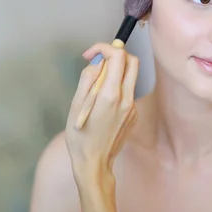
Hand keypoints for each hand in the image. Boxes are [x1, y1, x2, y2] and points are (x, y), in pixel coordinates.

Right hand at [65, 42, 139, 181]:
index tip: (90, 55)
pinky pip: (128, 93)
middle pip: (132, 62)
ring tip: (96, 89)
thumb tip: (98, 60)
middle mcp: (127, 99)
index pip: (118, 56)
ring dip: (115, 74)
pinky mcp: (135, 115)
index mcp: (111, 95)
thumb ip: (88, 78)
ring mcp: (133, 107)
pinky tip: (103, 106)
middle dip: (115, 55)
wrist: (95, 163)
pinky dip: (117, 89)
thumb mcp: (76, 104)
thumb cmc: (80, 136)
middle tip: (98, 63)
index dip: (104, 48)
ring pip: (130, 78)